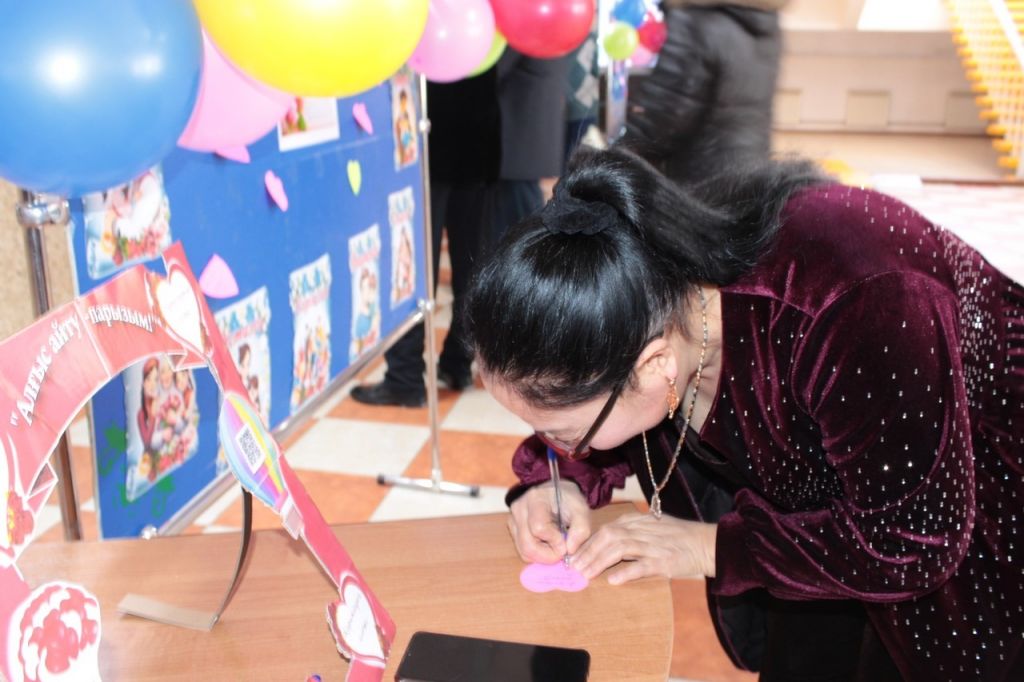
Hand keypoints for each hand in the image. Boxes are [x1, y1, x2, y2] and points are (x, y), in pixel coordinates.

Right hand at [508, 481, 590, 563]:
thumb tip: (569, 551)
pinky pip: (522, 551)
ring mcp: (513, 519)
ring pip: (523, 551)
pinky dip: (536, 554)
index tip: (566, 542)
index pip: (539, 528)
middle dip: (548, 555)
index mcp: (536, 499)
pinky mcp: (513, 529)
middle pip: (527, 544)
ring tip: (555, 547)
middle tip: (562, 553)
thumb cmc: (568, 500)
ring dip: (542, 556)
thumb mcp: (581, 511)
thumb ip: (581, 530)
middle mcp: (519, 509)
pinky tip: (547, 545)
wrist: (555, 491)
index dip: (554, 541)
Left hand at [570, 512, 716, 584]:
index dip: (588, 541)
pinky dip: (626, 572)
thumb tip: (608, 539)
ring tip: (586, 574)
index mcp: (638, 521)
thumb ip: (632, 529)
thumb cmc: (679, 536)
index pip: (606, 528)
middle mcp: (642, 531)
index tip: (574, 555)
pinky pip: (641, 566)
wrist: (707, 543)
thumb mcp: (653, 526)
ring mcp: (653, 546)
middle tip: (574, 567)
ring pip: (619, 549)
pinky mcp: (664, 562)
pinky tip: (613, 580)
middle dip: (588, 551)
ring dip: (599, 561)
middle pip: (608, 536)